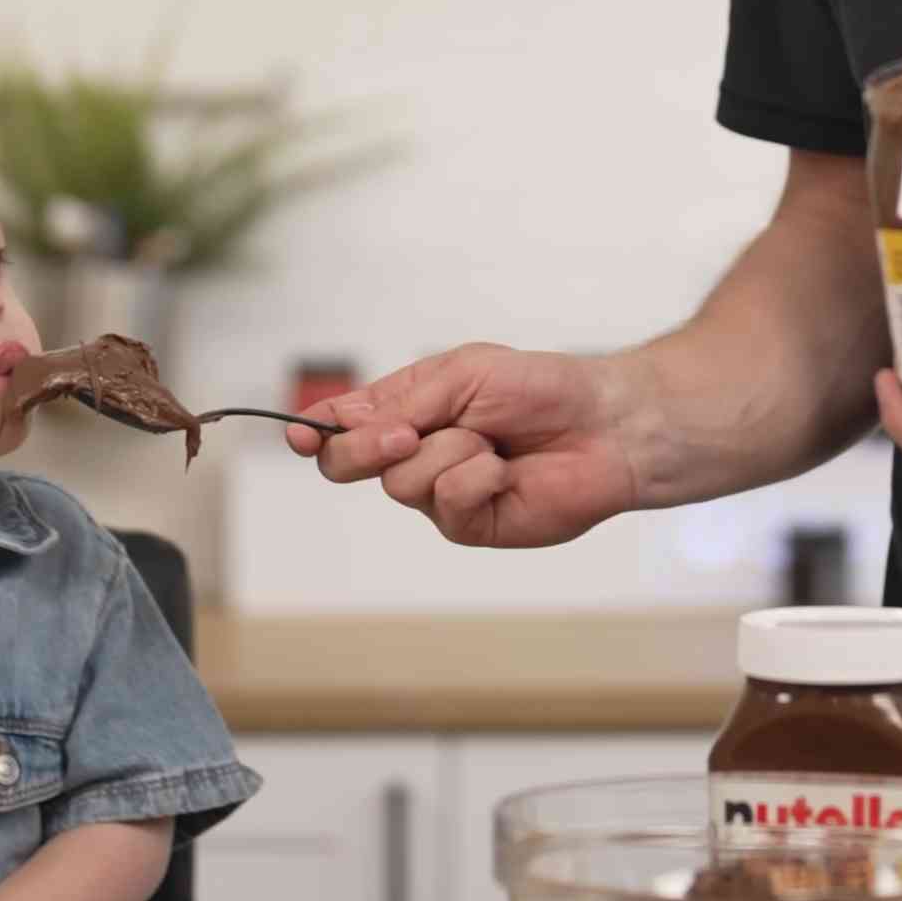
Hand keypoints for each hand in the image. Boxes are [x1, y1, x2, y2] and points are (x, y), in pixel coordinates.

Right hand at [285, 343, 643, 547]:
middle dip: (366, 447)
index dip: (311, 430)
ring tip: (491, 442)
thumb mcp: (459, 375)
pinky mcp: (469, 525)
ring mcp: (438, 494)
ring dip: (448, 453)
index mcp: (404, 411)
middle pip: (344, 464)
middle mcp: (412, 455)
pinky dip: (476, 479)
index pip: (339, 425)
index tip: (295, 433)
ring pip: (399, 483)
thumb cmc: (541, 390)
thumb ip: (396, 402)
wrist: (606, 426)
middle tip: (406, 432)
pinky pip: (446, 503)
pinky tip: (506, 470)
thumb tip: (337, 422)